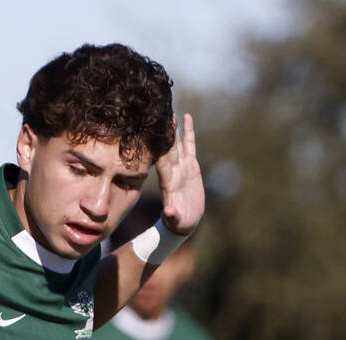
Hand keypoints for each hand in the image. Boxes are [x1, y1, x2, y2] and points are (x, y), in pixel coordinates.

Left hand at [154, 113, 203, 236]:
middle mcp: (172, 171)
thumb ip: (172, 214)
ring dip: (173, 129)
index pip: (162, 163)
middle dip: (164, 133)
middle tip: (159, 114)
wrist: (184, 221)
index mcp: (168, 182)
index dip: (159, 149)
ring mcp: (181, 167)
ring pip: (176, 144)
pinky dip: (188, 132)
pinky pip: (190, 145)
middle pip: (167, 149)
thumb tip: (168, 212)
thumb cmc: (179, 223)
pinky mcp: (191, 165)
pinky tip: (187, 117)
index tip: (154, 134)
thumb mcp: (176, 220)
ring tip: (170, 111)